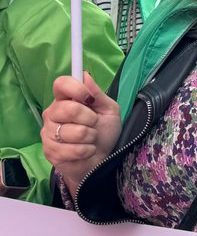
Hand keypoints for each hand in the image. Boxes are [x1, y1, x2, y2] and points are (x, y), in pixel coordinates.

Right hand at [41, 72, 121, 194]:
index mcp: (66, 100)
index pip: (61, 83)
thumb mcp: (109, 110)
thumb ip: (98, 94)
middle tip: (93, 124)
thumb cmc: (104, 133)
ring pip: (72, 131)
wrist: (100, 160)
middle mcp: (52, 113)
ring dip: (90, 137)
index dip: (76, 88)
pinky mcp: (50, 151)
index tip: (89, 98)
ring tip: (90, 139)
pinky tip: (86, 151)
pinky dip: (86, 150)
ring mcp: (48, 132)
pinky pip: (72, 149)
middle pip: (67, 108)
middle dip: (89, 118)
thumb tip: (85, 75)